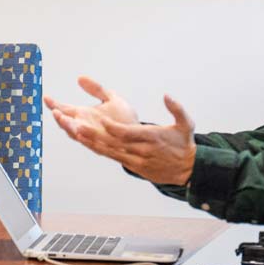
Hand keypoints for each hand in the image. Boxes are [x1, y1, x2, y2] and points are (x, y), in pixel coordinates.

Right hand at [45, 77, 139, 138]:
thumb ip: (96, 89)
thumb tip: (80, 78)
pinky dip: (83, 137)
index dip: (54, 104)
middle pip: (66, 123)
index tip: (46, 97)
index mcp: (84, 115)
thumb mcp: (110, 98)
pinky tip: (78, 130)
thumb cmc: (124, 118)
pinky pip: (89, 142)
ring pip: (75, 133)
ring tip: (62, 118)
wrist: (138, 132)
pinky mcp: (101, 144)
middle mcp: (84, 126)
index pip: (65, 109)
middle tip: (54, 111)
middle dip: (59, 118)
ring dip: (68, 126)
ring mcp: (91, 136)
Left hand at [70, 94, 196, 185]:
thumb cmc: (184, 144)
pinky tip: (88, 143)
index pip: (129, 133)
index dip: (114, 128)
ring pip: (111, 151)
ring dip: (93, 142)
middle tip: (77, 126)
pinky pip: (114, 157)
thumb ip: (177, 109)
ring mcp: (137, 160)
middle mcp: (142, 150)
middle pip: (115, 143)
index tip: (101, 120)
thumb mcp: (187, 124)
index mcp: (152, 138)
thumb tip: (166, 95)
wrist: (187, 170)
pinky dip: (100, 150)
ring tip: (76, 133)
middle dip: (95, 135)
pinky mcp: (134, 166)